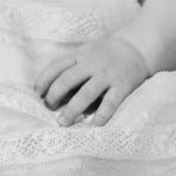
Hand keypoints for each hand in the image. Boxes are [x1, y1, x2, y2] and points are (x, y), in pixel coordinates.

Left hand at [33, 37, 148, 125]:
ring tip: (62, 122)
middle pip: (67, 80)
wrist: (136, 48)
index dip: (44, 80)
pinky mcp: (122, 86)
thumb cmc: (105, 55)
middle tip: (50, 108)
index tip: (38, 93)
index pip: (56, 66)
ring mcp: (107, 75)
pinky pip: (110, 103)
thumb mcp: (86, 53)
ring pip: (86, 93)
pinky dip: (101, 116)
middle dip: (55, 95)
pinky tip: (93, 126)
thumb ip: (72, 66)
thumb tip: (51, 90)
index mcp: (81, 55)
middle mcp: (92, 64)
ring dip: (72, 109)